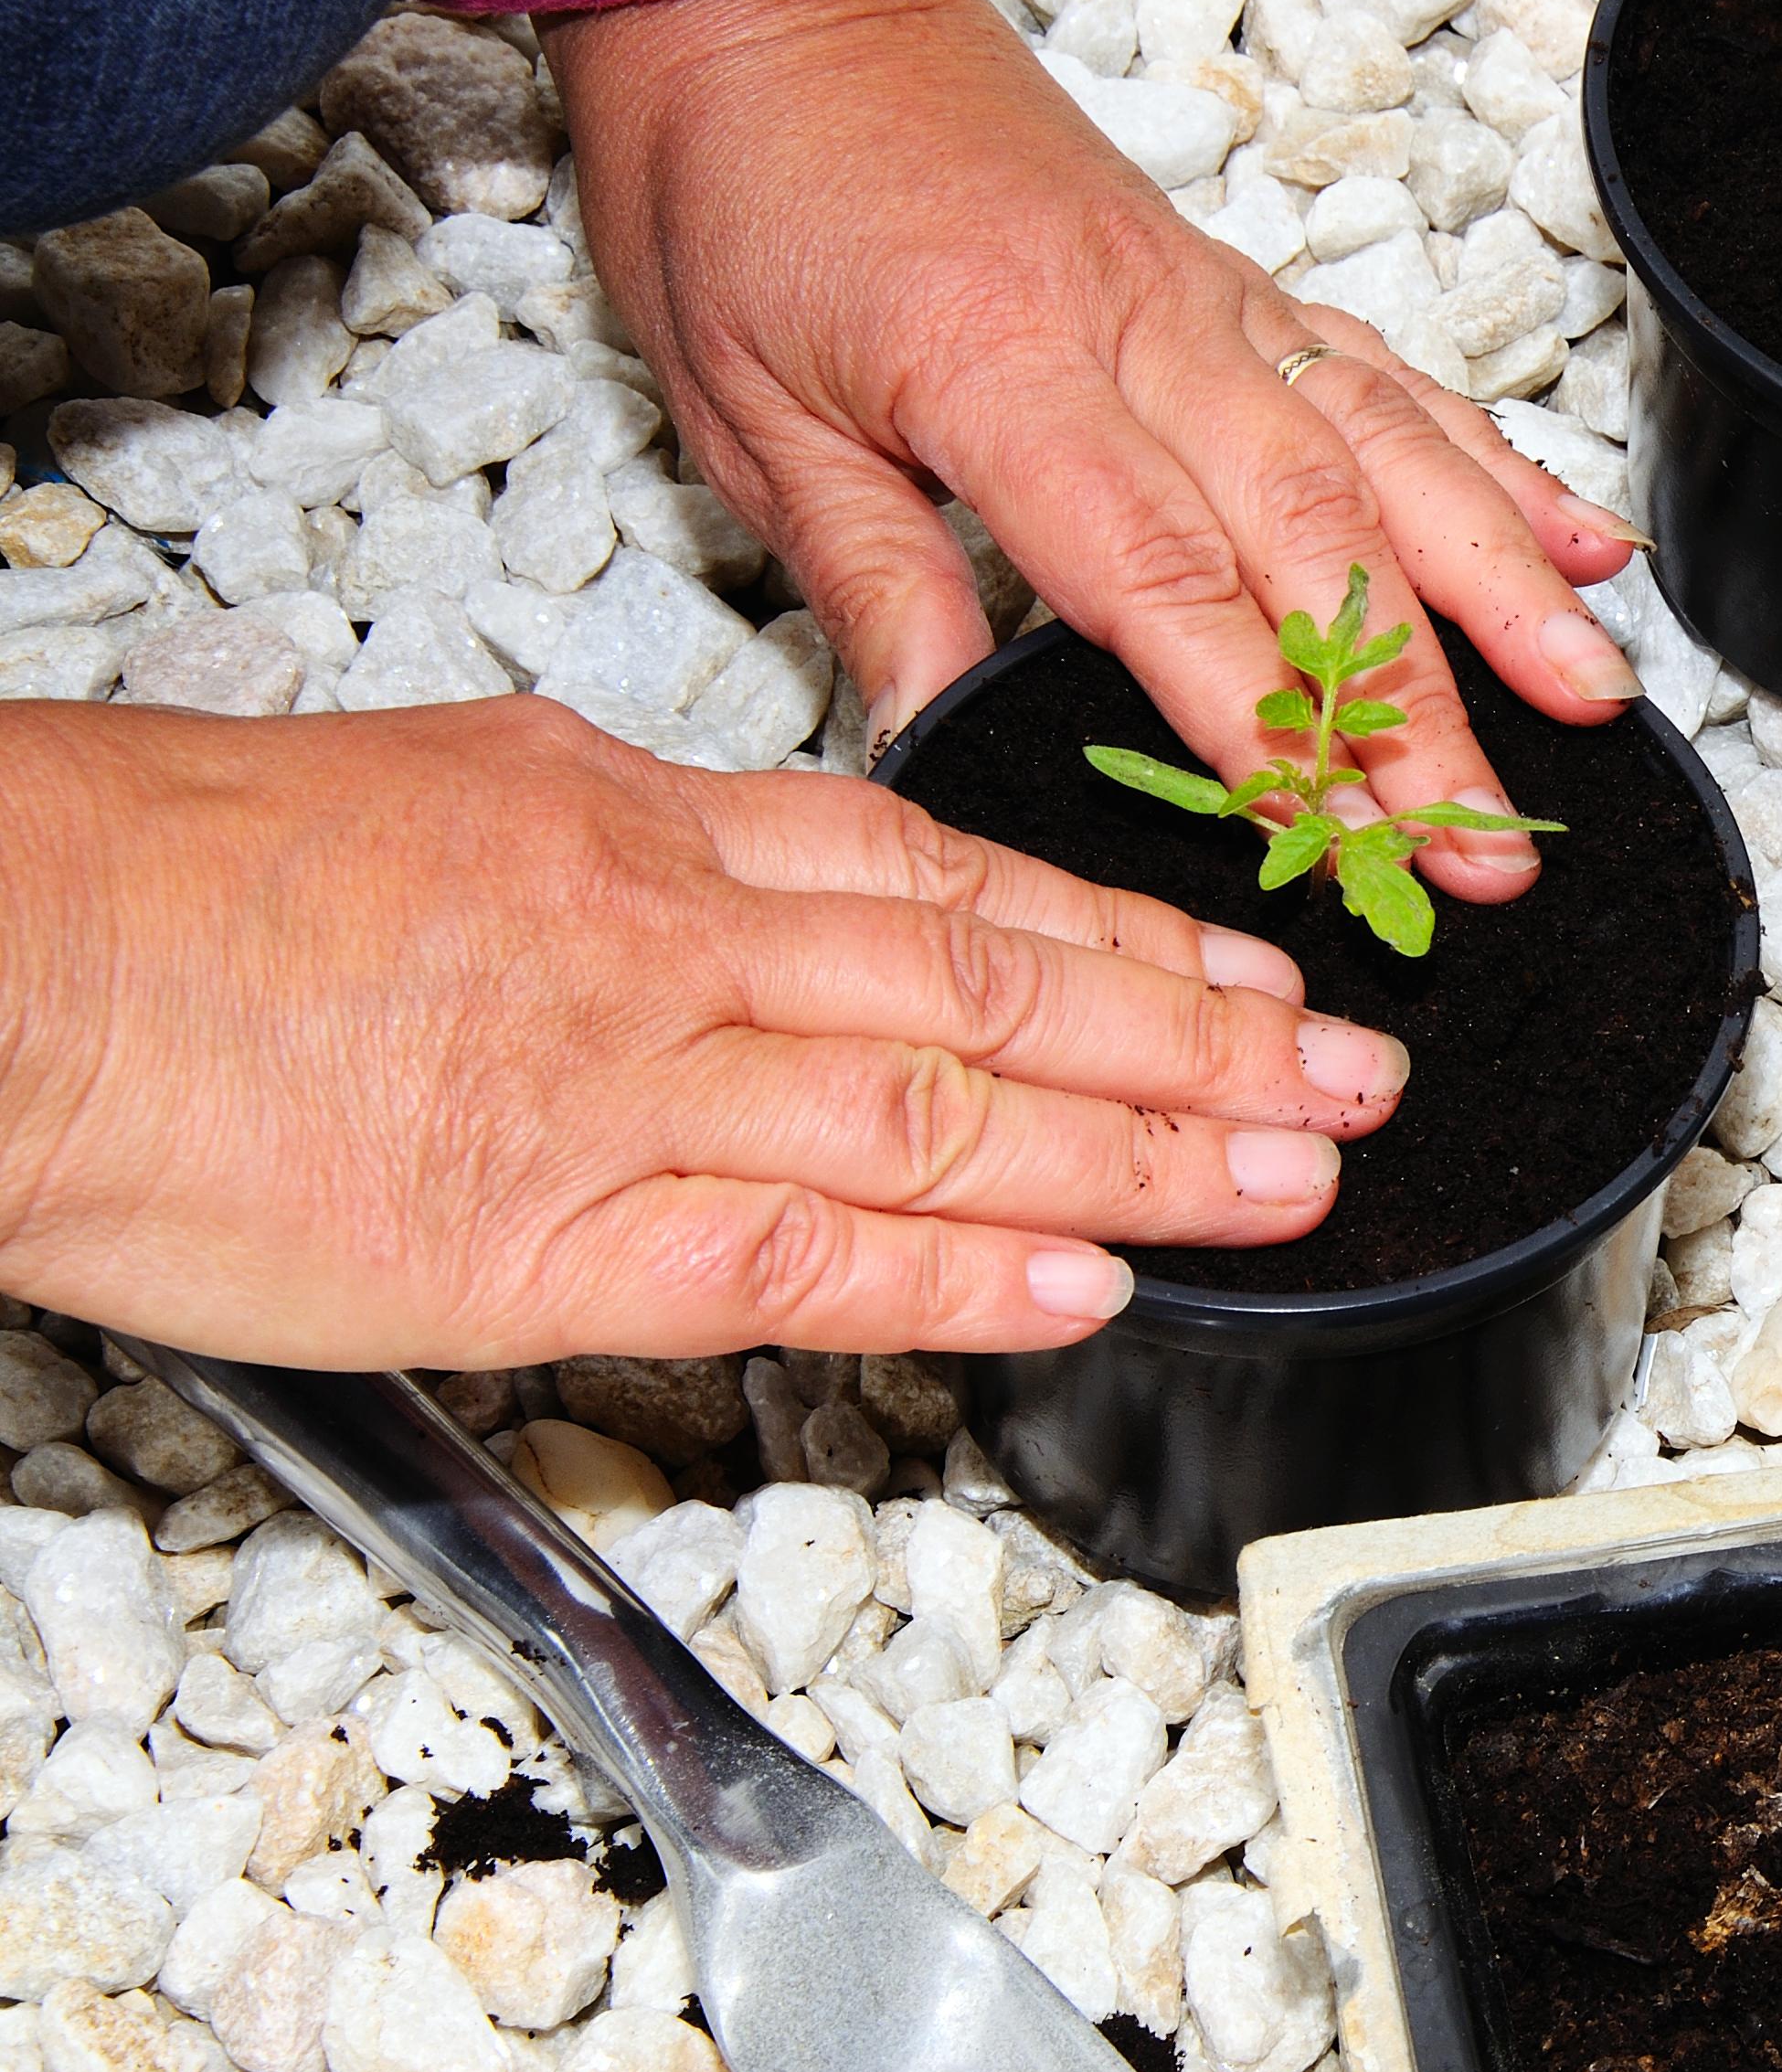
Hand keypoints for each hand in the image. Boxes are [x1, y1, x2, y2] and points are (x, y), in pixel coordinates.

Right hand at [0, 698, 1415, 1366]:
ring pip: (952, 1109)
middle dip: (1204, 1036)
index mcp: (648, 825)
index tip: (1244, 963)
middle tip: (1356, 1071)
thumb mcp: (454, 789)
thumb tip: (745, 882)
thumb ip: (625, 849)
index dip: (1123, 926)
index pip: (948, 876)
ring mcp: (631, 1087)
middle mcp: (676, 941)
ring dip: (1149, 1148)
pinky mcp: (552, 1234)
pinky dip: (962, 1267)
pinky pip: (805, 1252)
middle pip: (1000, 987)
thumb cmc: (184, 876)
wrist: (10, 955)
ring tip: (1299, 1173)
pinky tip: (1087, 1282)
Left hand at [542, 0, 1641, 904]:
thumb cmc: (735, 189)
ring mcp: (1209, 298)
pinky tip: (1583, 542)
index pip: (1161, 578)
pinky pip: (1392, 375)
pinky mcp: (1237, 279)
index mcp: (1001, 366)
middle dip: (1421, 707)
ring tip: (1597, 700)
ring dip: (1507, 588)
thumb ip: (868, 584)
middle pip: (1317, 537)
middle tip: (1489, 843)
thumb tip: (937, 751)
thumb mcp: (745, 414)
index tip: (1338, 836)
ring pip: (1393, 452)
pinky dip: (1498, 461)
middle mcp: (1140, 326)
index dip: (1264, 720)